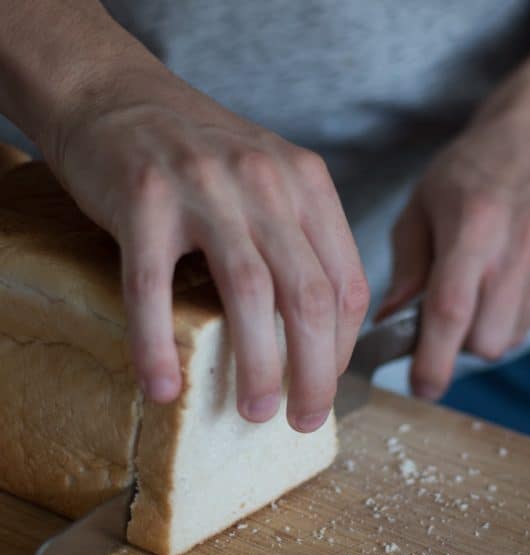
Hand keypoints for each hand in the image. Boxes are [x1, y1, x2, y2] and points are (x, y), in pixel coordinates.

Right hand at [53, 73, 368, 431]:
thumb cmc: (200, 154)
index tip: (325, 383)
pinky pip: (154, 287)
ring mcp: (204, 188)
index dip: (343, 348)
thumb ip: (300, 240)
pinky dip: (158, 344)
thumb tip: (316, 333)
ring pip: (248, 294)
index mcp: (307, 184)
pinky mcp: (143, 200)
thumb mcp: (271, 181)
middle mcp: (265, 183)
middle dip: (314, 373)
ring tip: (253, 411)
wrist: (118, 95)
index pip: (347, 283)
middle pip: (309, 297)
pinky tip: (163, 385)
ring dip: (255, 365)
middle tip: (304, 419)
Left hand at [376, 119, 529, 399]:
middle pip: (486, 342)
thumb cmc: (469, 175)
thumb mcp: (420, 208)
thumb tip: (389, 322)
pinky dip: (514, 313)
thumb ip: (405, 268)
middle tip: (449, 314)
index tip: (421, 387)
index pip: (452, 311)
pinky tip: (510, 274)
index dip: (433, 360)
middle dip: (460, 344)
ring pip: (511, 337)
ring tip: (483, 284)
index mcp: (474, 225)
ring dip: (487, 328)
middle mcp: (523, 244)